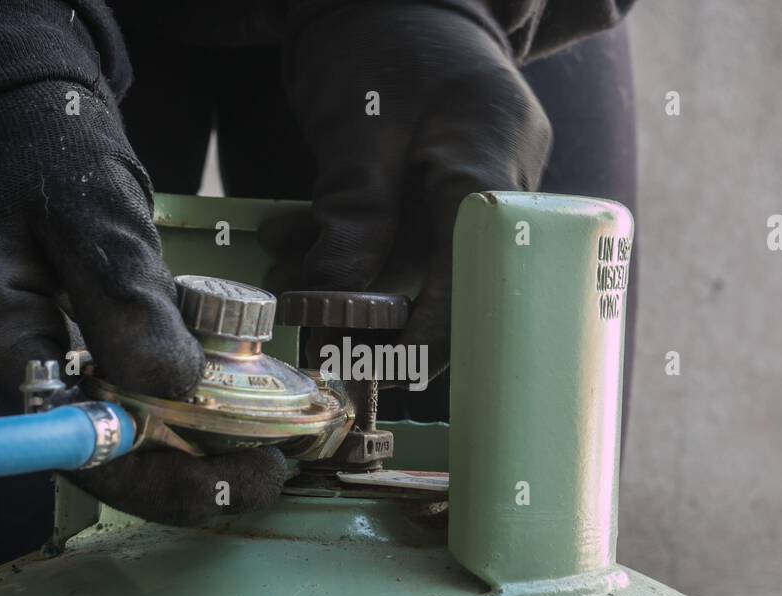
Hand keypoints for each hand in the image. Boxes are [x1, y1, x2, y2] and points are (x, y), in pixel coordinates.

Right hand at [0, 80, 284, 524]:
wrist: (0, 130)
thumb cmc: (44, 152)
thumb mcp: (96, 210)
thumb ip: (128, 298)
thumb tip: (177, 387)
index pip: (69, 434)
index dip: (159, 473)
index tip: (243, 475)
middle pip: (81, 452)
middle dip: (180, 473)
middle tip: (268, 473)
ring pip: (88, 434)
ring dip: (170, 444)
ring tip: (253, 443)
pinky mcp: (13, 368)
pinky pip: (85, 406)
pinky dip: (147, 409)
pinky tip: (204, 407)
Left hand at [266, 0, 551, 383]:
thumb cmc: (379, 40)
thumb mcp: (358, 126)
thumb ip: (353, 213)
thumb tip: (331, 300)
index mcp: (491, 160)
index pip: (477, 268)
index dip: (441, 328)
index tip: (396, 369)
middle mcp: (497, 178)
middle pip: (446, 270)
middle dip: (374, 303)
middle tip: (313, 325)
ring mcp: (473, 179)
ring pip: (416, 253)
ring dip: (349, 271)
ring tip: (284, 275)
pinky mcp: (442, 179)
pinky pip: (401, 227)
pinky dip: (349, 239)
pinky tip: (294, 240)